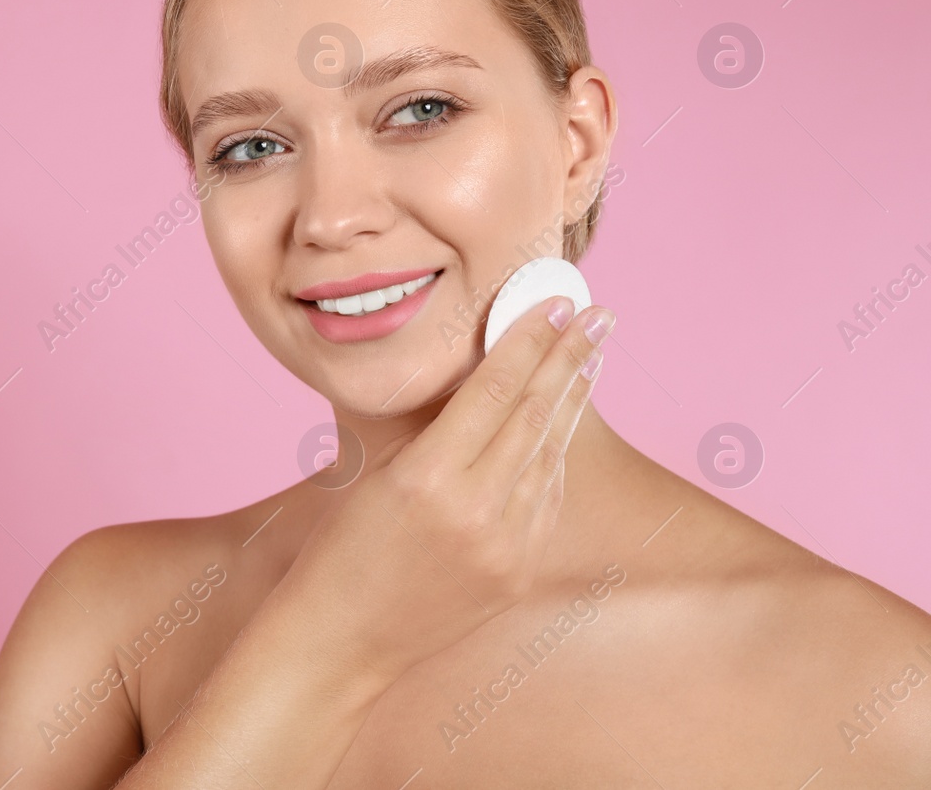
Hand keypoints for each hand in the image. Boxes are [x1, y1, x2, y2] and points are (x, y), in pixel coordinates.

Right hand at [265, 295, 613, 688]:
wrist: (342, 638)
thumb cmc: (342, 546)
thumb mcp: (377, 471)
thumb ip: (435, 429)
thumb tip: (487, 377)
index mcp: (428, 476)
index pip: (494, 390)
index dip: (529, 341)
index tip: (557, 303)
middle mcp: (474, 511)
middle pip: (535, 415)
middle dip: (570, 358)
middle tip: (598, 315)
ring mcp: (504, 548)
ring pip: (549, 457)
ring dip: (572, 404)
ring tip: (590, 359)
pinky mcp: (517, 575)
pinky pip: (545, 503)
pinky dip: (553, 458)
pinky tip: (561, 426)